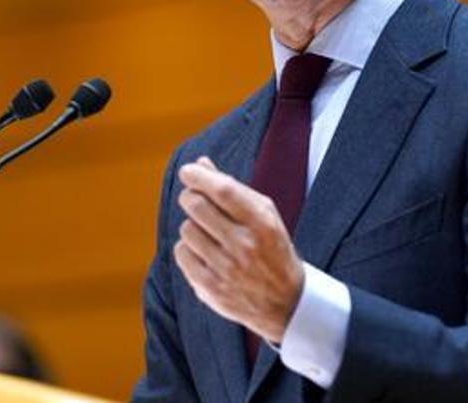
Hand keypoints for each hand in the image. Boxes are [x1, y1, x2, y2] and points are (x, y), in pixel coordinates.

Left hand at [173, 156, 304, 342]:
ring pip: (187, 229)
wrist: (286, 302)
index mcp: (263, 223)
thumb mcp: (264, 216)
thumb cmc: (271, 249)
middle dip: (190, 197)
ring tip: (207, 233)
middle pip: (198, 206)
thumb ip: (232, 189)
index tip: (188, 171)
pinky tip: (203, 253)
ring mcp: (227, 269)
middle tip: (193, 198)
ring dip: (192, 226)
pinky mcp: (211, 288)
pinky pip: (182, 254)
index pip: (224, 190)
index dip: (200, 176)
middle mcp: (245, 245)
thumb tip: (200, 164)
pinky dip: (187, 249)